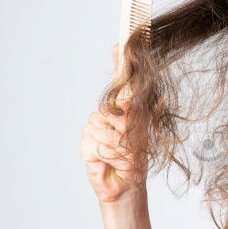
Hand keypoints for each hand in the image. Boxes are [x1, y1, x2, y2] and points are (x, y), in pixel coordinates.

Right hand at [79, 44, 147, 203]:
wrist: (128, 186)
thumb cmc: (137, 159)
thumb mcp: (141, 133)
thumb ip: (134, 111)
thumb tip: (130, 93)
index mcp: (123, 108)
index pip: (120, 81)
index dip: (120, 60)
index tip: (122, 42)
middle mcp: (106, 114)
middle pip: (117, 109)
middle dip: (130, 131)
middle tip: (135, 148)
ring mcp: (94, 127)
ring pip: (109, 129)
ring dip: (123, 149)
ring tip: (127, 159)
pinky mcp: (85, 142)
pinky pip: (100, 143)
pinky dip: (112, 157)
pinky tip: (113, 164)